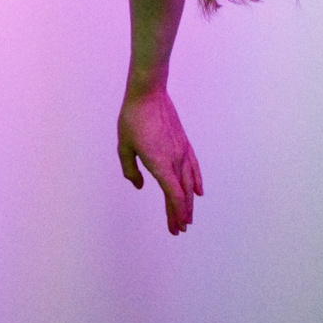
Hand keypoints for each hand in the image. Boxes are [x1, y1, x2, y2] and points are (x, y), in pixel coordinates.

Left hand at [118, 82, 203, 233]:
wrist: (149, 93)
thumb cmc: (133, 119)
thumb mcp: (124, 147)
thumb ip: (130, 170)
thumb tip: (140, 185)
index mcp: (160, 162)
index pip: (173, 194)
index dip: (176, 213)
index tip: (176, 227)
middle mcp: (174, 159)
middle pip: (182, 192)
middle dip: (182, 213)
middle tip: (179, 229)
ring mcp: (181, 150)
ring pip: (189, 181)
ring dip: (190, 201)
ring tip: (189, 216)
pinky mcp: (183, 142)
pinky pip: (193, 165)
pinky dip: (197, 180)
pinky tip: (198, 190)